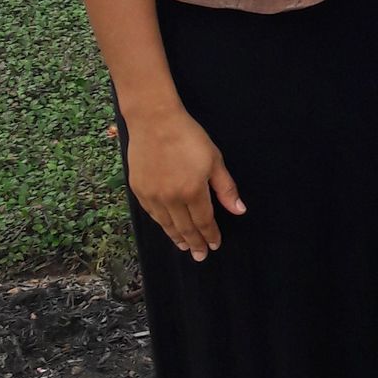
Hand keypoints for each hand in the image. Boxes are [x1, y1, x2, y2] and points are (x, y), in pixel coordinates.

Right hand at [126, 106, 244, 259]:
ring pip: (166, 224)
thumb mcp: (214, 160)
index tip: (214, 245)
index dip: (210, 235)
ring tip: (184, 246)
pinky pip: (152, 214)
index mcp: (193, 192)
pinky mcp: (138, 189)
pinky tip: (167, 227)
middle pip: (185, 227)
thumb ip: (225, 188)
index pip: (204, 221)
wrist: (155, 121)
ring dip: (176, 237)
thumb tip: (239, 211)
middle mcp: (171, 198)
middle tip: (200, 256)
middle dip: (194, 243)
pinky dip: (161, 224)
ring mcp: (152, 195)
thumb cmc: (189, 137)